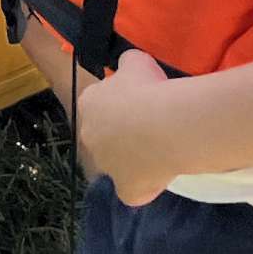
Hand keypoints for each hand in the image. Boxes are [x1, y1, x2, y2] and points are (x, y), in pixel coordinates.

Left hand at [73, 49, 183, 205]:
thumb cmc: (149, 88)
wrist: (165, 124)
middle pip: (104, 138)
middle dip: (122, 135)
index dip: (120, 108)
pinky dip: (146, 187)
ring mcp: (106, 167)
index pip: (98, 107)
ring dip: (133, 161)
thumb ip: (126, 65)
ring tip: (160, 151)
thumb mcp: (136, 61)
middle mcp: (90, 137)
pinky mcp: (125, 190)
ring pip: (117, 166)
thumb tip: (126, 66)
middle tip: (151, 128)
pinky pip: (133, 192)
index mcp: (88, 105)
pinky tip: (161, 175)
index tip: (140, 106)